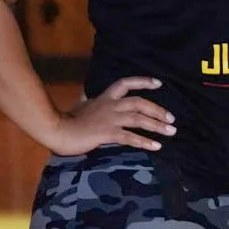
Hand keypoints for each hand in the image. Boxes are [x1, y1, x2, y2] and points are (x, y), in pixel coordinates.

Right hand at [44, 76, 174, 154]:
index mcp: (104, 98)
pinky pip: (130, 137)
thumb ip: (87, 101)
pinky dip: (145, 141)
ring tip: (171, 132)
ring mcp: (109, 119)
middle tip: (172, 118)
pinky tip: (156, 146)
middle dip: (158, 110)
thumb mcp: (80, 106)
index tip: (158, 84)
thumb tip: (85, 96)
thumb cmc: (67, 121)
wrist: (56, 130)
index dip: (143, 82)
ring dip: (157, 126)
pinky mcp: (107, 133)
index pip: (125, 83)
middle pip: (139, 103)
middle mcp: (110, 105)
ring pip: (138, 119)